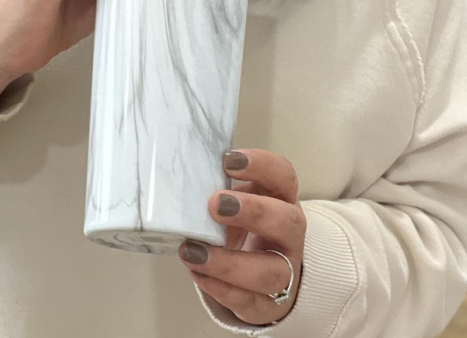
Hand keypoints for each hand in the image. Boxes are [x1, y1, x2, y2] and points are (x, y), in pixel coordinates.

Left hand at [178, 149, 305, 325]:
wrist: (265, 275)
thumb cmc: (244, 228)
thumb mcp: (237, 202)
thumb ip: (217, 189)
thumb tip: (177, 178)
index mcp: (281, 201)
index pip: (283, 177)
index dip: (261, 166)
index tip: (228, 161)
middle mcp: (288, 236)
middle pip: (287, 222)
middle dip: (252, 212)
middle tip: (215, 205)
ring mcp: (284, 273)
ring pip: (270, 271)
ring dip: (229, 262)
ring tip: (192, 251)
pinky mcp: (268, 306)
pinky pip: (249, 301)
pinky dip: (221, 289)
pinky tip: (198, 274)